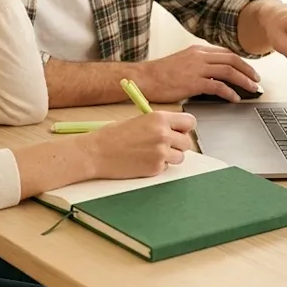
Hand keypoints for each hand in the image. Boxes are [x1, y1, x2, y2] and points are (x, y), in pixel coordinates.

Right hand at [81, 111, 196, 178]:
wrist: (96, 153)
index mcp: (159, 118)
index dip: (184, 128)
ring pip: (180, 157)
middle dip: (178, 144)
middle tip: (163, 145)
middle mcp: (163, 134)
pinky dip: (158, 166)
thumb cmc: (112, 136)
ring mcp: (161, 153)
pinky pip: (166, 168)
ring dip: (170, 157)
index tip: (179, 131)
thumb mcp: (138, 121)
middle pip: (187, 142)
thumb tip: (173, 129)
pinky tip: (142, 161)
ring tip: (151, 153)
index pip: (190, 122)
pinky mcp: (155, 168)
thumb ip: (158, 124)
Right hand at [135, 45, 259, 102]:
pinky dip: (230, 92)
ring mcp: (197, 69)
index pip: (225, 53)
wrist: (144, 78)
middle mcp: (199, 56)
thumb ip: (197, 64)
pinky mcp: (194, 82)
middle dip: (247, 70)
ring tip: (251, 89)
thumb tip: (211, 74)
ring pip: (229, 71)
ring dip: (244, 80)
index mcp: (197, 50)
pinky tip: (234, 98)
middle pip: (232, 59)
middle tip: (256, 79)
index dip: (240, 62)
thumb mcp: (181, 61)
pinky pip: (218, 86)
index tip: (248, 70)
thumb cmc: (159, 74)